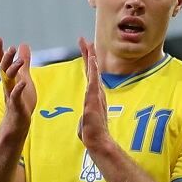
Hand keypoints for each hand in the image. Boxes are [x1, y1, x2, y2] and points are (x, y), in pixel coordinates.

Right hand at [0, 39, 35, 139]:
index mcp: (9, 77)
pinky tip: (23, 83)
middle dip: (6, 58)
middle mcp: (7, 84)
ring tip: (20, 62)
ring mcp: (11, 94)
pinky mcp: (17, 105)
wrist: (18, 121)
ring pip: (8, 81)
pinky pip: (16, 96)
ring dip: (13, 71)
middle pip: (3, 69)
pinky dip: (18, 89)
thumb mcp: (24, 76)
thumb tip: (23, 44)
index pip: (1, 62)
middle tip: (11, 47)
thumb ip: (24, 61)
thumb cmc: (21, 99)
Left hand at [75, 38, 111, 154]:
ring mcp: (96, 94)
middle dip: (89, 54)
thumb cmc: (91, 134)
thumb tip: (84, 121)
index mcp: (94, 96)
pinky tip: (93, 59)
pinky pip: (94, 79)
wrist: (97, 140)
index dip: (88, 64)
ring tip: (88, 44)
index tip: (86, 52)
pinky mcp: (94, 97)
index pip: (90, 76)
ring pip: (93, 71)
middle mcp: (97, 92)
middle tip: (85, 41)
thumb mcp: (85, 122)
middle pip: (92, 70)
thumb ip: (84, 118)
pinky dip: (94, 68)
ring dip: (91, 57)